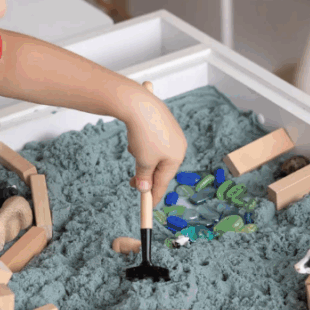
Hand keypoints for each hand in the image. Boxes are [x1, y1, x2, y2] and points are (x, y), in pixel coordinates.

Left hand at [126, 84, 186, 199]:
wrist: (138, 104)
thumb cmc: (144, 134)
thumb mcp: (143, 161)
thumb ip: (144, 176)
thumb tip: (144, 188)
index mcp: (177, 157)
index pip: (164, 182)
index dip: (154, 195)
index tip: (147, 205)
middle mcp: (178, 145)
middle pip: (160, 167)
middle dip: (145, 173)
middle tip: (131, 181)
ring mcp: (171, 132)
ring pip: (154, 154)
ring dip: (141, 156)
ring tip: (132, 148)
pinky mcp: (162, 122)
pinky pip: (152, 141)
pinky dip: (142, 144)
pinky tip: (135, 137)